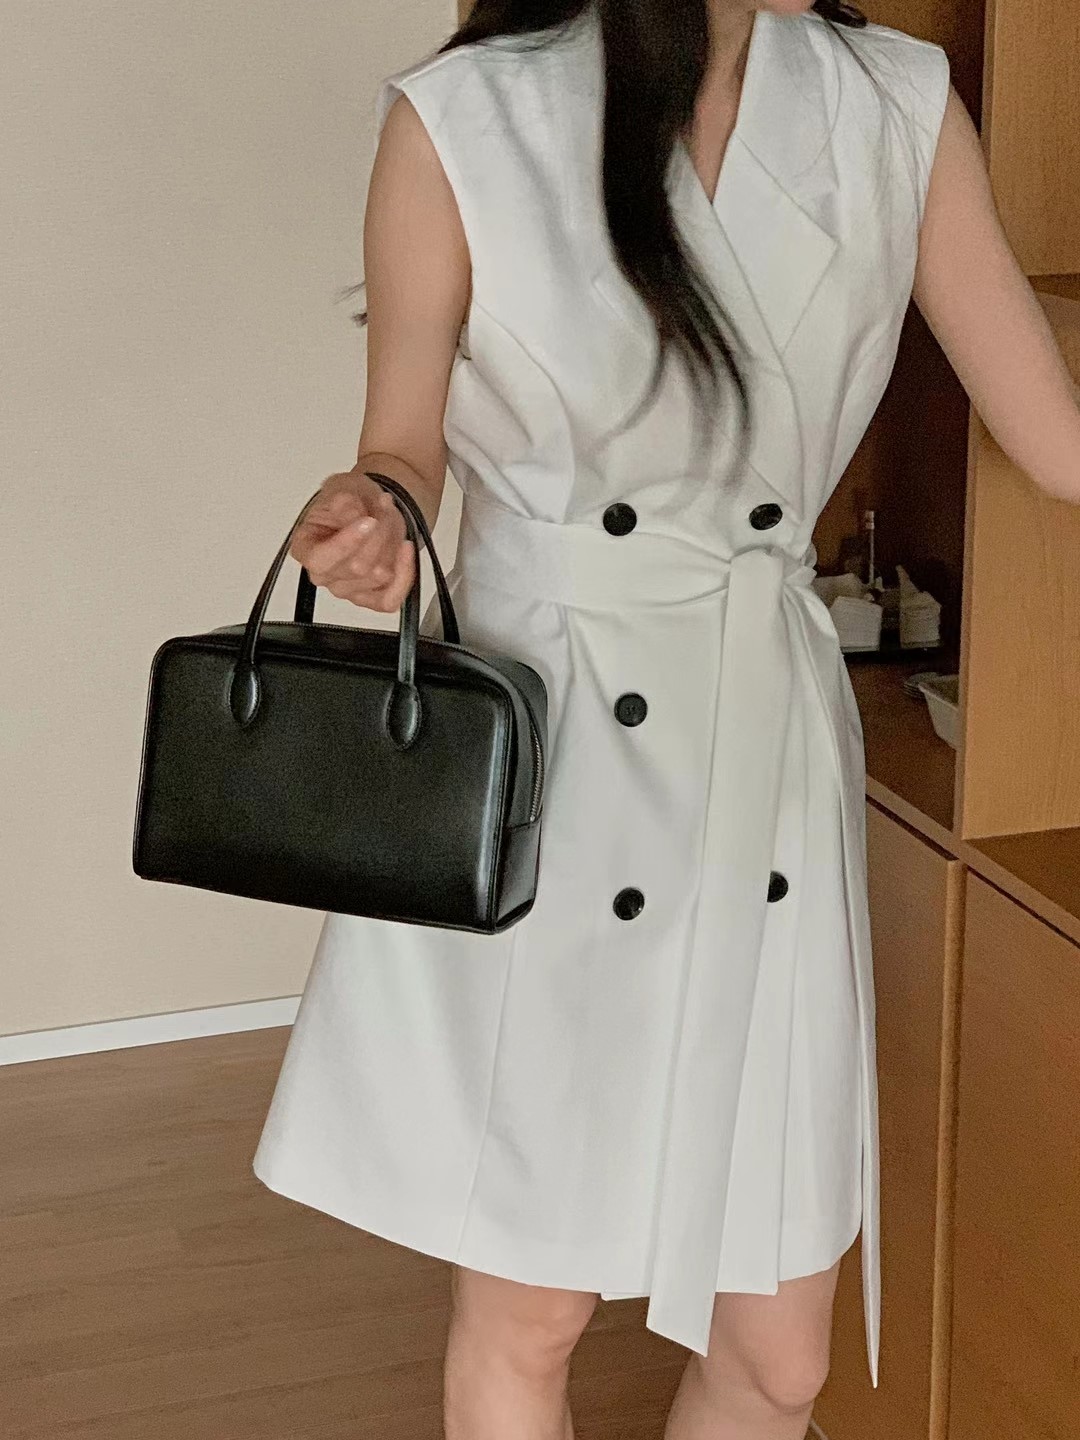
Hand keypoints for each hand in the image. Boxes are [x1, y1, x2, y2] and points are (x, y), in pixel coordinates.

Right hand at [290, 468, 417, 611]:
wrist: (371, 510)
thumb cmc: (350, 501)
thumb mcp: (342, 487)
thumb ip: (343, 501)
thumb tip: (352, 514)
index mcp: (305, 548)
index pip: (320, 559)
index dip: (346, 543)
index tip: (369, 521)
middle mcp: (323, 575)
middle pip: (357, 567)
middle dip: (379, 534)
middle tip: (384, 507)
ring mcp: (347, 590)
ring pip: (378, 576)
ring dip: (392, 544)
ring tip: (389, 518)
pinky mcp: (372, 599)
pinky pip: (391, 598)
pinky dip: (404, 573)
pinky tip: (405, 549)